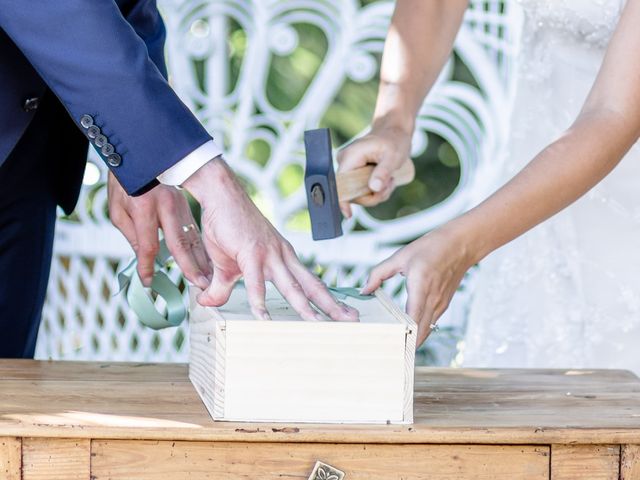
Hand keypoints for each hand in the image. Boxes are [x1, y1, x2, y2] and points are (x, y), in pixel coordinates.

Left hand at [108, 172, 210, 288]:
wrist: (141, 155)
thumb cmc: (126, 182)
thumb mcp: (117, 211)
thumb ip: (131, 236)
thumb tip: (143, 258)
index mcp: (145, 208)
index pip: (148, 245)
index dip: (147, 267)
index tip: (147, 281)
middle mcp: (168, 206)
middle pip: (180, 243)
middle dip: (189, 267)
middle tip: (199, 284)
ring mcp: (181, 205)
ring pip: (192, 237)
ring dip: (202, 258)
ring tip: (208, 276)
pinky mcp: (187, 205)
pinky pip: (195, 230)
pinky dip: (202, 247)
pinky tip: (207, 259)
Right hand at [182, 157, 357, 321]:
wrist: (222, 195)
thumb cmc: (228, 226)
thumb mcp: (226, 265)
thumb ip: (222, 287)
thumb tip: (208, 303)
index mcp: (285, 258)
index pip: (312, 283)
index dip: (329, 299)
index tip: (345, 313)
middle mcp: (283, 257)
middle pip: (313, 286)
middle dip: (332, 306)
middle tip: (352, 321)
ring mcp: (269, 254)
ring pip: (292, 286)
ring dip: (305, 308)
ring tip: (317, 326)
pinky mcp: (250, 252)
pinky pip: (256, 282)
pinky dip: (260, 302)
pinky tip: (264, 319)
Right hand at [337, 126, 412, 217]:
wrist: (394, 132)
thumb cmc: (394, 140)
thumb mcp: (393, 156)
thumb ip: (383, 172)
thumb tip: (373, 188)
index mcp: (350, 157)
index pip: (340, 184)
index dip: (342, 200)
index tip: (348, 214)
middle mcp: (345, 163)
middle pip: (352, 193)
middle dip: (372, 195)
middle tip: (388, 185)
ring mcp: (349, 169)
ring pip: (359, 194)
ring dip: (377, 193)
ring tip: (389, 180)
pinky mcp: (355, 173)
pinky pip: (362, 190)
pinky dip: (375, 191)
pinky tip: (386, 181)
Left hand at [361, 224, 473, 346]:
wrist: (460, 245)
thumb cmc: (430, 248)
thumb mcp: (400, 257)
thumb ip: (378, 274)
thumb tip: (364, 290)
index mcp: (420, 286)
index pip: (412, 319)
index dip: (403, 336)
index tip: (391, 347)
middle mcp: (432, 299)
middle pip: (420, 332)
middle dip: (406, 346)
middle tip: (389, 357)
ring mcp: (440, 304)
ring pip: (426, 331)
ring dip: (413, 342)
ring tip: (396, 351)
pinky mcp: (443, 305)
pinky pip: (430, 324)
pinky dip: (420, 332)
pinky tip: (408, 336)